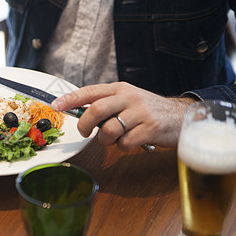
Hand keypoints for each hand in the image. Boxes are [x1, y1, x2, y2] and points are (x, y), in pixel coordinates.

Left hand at [51, 82, 194, 150]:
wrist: (179, 115)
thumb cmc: (147, 110)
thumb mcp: (126, 99)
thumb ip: (105, 104)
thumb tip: (78, 112)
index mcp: (119, 89)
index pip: (89, 91)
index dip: (70, 99)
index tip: (56, 105)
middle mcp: (129, 98)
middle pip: (96, 110)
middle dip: (84, 125)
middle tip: (85, 133)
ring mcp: (140, 113)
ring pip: (108, 130)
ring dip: (106, 140)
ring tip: (115, 138)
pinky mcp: (150, 129)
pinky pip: (125, 143)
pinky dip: (123, 146)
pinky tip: (131, 141)